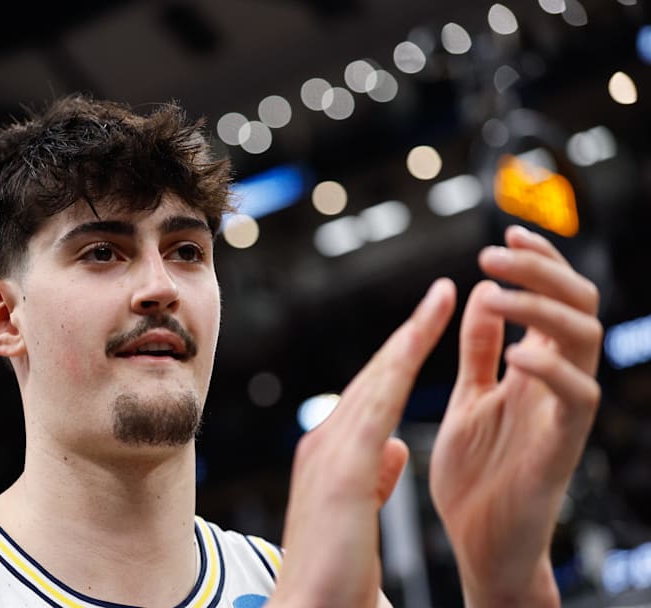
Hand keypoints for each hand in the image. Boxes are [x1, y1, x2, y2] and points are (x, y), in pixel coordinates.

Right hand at [269, 279, 455, 606]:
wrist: (307, 607)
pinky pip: (380, 400)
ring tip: (441, 299)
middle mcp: (325, 442)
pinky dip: (403, 361)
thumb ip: (373, 478)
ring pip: (378, 377)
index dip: (400, 358)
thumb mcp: (359, 516)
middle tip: (440, 295)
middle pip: (374, 375)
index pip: (373, 395)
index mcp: (331, 456)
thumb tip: (393, 450)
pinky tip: (424, 335)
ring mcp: (329, 450)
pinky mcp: (341, 465)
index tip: (425, 329)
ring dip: (411, 334)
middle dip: (409, 333)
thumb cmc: (333, 575)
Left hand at [430, 226, 601, 606]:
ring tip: (496, 291)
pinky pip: (578, 399)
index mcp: (536, 368)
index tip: (506, 231)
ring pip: (585, 341)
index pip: (554, 299)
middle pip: (579, 306)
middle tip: (494, 251)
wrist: (477, 543)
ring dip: (541, 308)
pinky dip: (552, 369)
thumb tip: (481, 291)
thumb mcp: (469, 395)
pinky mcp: (561, 448)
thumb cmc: (475, 473)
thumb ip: (478, 350)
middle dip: (543, 271)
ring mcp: (563, 413)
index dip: (538, 262)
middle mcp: (557, 383)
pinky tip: (518, 354)